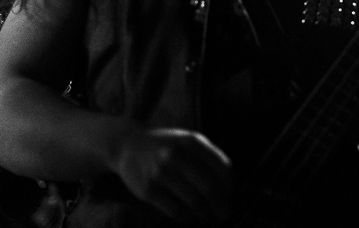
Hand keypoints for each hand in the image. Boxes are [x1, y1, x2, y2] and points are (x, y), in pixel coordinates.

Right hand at [111, 127, 233, 224]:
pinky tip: (191, 219)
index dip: (229, 185)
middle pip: (209, 187)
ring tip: (209, 218)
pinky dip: (187, 218)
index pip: (222, 167)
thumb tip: (229, 183)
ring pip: (194, 201)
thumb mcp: (188, 140)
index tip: (230, 194)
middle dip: (220, 204)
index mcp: (192, 142)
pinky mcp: (149, 190)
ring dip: (205, 214)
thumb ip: (208, 156)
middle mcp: (177, 155)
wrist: (128, 145)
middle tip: (225, 213)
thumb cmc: (166, 145)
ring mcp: (161, 173)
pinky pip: (176, 210)